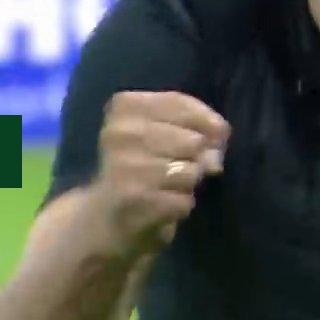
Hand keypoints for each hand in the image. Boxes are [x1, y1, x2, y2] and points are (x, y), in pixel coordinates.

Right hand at [88, 91, 229, 258]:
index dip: (207, 121)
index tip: (211, 136)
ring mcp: (125, 168)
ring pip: (192, 171)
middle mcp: (121, 133)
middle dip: (197, 157)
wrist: (105, 215)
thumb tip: (214, 157)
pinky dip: (181, 205)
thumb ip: (196, 129)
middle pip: (193, 140)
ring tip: (165, 185)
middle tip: (176, 167)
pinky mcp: (134, 201)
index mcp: (125, 106)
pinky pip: (185, 200)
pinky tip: (160, 204)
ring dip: (188, 183)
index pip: (181, 103)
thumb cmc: (140, 164)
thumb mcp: (162, 131)